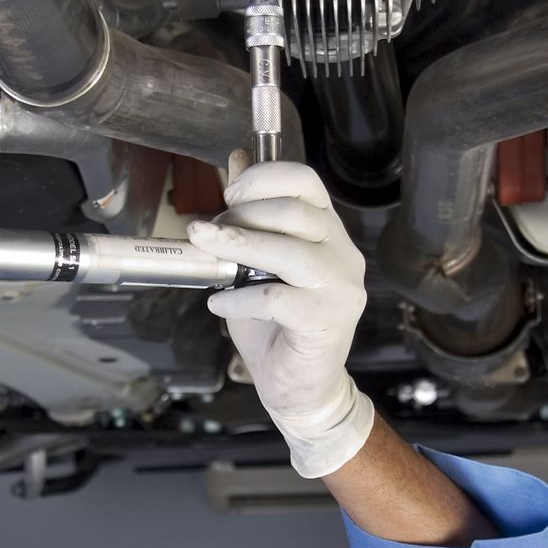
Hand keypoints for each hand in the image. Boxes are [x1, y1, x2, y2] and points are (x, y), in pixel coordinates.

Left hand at [186, 162, 374, 477]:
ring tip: (204, 248)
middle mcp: (343, 252)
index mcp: (326, 231)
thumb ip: (249, 214)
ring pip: (289, 250)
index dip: (263, 178)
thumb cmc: (276, 326)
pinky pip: (278, 297)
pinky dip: (240, 298)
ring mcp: (341, 287)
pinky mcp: (327, 319)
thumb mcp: (255, 263)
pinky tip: (220, 304)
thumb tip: (235, 160)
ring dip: (237, 245)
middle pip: (295, 210)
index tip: (229, 193)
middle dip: (242, 214)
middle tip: (208, 231)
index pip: (305, 181)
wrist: (299, 388)